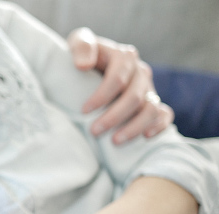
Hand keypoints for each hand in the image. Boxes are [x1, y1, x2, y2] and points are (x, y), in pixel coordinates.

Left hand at [68, 27, 173, 143]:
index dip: (102, 96)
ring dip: (134, 127)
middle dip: (114, 116)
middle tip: (94, 131)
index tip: (84, 110)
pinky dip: (159, 125)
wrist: (87, 67)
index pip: (118, 78)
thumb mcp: (78, 43)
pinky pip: (164, 114)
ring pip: (151, 108)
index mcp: (124, 57)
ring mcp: (148, 88)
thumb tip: (84, 65)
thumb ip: (81, 47)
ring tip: (114, 141)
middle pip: (134, 97)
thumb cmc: (82, 56)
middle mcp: (140, 72)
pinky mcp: (152, 102)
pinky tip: (145, 136)